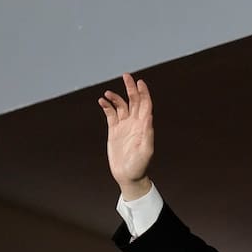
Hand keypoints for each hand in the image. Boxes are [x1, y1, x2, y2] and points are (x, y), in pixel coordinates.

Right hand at [98, 72, 154, 198]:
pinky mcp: (114, 130)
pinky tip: (102, 101)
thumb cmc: (140, 165)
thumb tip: (149, 116)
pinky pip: (110, 114)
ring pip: (120, 105)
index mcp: (144, 125)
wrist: (128, 175)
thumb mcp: (146, 150)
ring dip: (115, 97)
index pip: (145, 104)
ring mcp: (124, 125)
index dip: (143, 92)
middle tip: (126, 76)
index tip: (139, 82)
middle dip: (130, 88)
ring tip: (108, 94)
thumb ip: (148, 133)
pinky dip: (106, 106)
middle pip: (134, 100)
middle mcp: (135, 122)